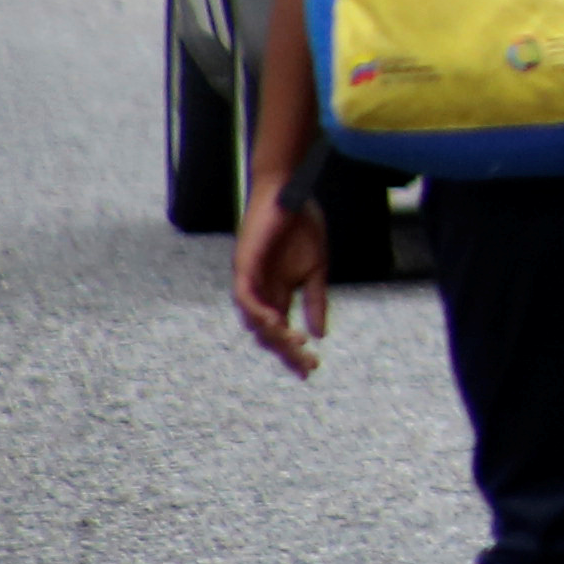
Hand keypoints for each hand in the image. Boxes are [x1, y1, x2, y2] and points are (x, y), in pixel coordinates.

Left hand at [232, 193, 329, 376]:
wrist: (291, 194)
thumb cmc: (302, 227)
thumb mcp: (317, 270)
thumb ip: (316, 301)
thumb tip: (320, 334)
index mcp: (278, 294)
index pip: (282, 332)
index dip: (294, 352)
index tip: (311, 370)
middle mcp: (260, 293)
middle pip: (267, 334)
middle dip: (287, 352)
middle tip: (308, 364)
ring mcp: (250, 281)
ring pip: (254, 321)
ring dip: (273, 336)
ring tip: (296, 345)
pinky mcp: (244, 266)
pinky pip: (245, 298)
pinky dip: (258, 313)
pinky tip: (277, 322)